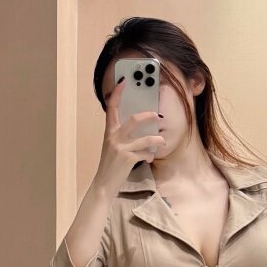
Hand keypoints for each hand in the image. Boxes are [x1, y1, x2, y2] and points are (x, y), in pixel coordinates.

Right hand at [93, 76, 165, 195]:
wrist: (103, 185)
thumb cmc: (110, 166)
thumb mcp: (111, 148)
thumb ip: (120, 137)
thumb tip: (137, 130)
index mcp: (109, 132)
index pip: (111, 108)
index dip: (117, 94)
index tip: (123, 82)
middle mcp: (114, 137)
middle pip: (135, 119)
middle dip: (149, 116)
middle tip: (158, 116)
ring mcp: (121, 148)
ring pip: (145, 138)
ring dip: (157, 139)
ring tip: (162, 141)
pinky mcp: (128, 159)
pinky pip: (145, 153)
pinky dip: (149, 155)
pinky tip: (150, 158)